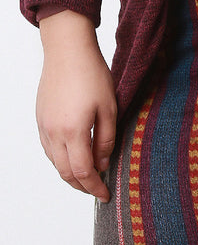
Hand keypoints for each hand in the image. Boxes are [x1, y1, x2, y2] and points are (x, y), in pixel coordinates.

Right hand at [37, 10, 116, 201]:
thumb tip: (102, 164)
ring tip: (87, 176)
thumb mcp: (109, 106)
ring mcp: (44, 127)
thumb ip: (106, 138)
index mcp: (74, 131)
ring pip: (55, 163)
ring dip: (70, 174)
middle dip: (82, 186)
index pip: (83, 172)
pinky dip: (60, 159)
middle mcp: (54, 133)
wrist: (67, 50)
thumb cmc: (92, 74)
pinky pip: (48, 149)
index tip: (106, 195)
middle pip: (66, 173)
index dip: (95, 187)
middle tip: (97, 190)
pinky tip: (72, 156)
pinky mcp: (40, 119)